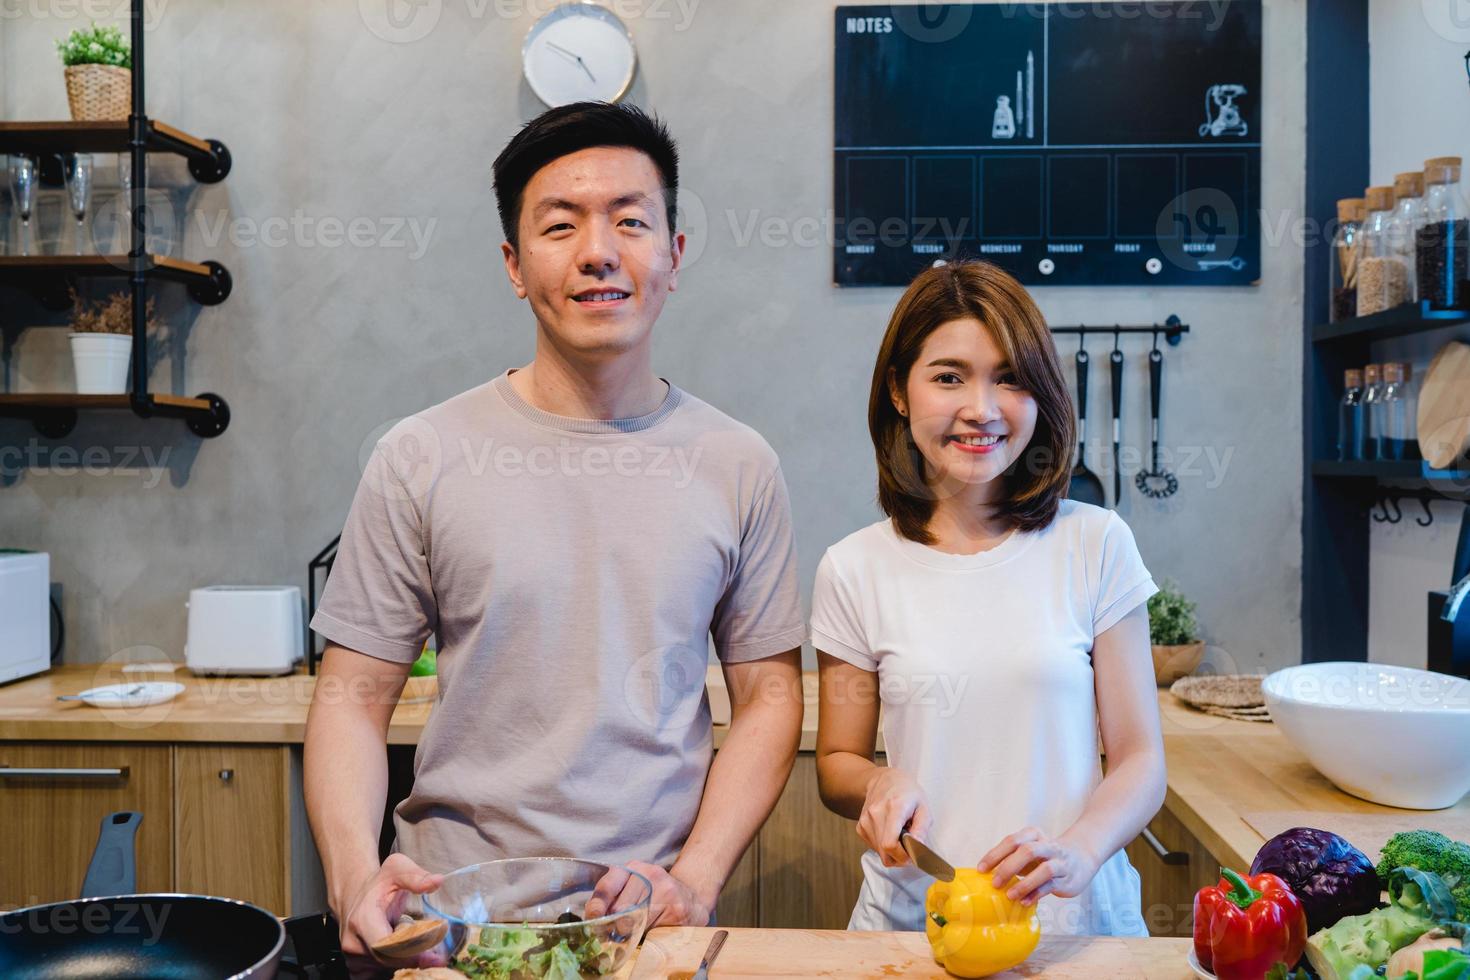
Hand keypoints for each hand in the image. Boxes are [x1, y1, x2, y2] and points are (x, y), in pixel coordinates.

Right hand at [335, 852, 446, 979]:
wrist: (355, 898)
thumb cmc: (378, 885)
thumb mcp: (396, 869)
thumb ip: (415, 876)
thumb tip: (436, 881)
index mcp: (362, 920)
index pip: (386, 946)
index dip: (410, 953)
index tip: (434, 955)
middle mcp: (353, 943)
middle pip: (388, 961)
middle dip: (415, 959)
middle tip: (438, 957)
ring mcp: (353, 959)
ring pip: (386, 970)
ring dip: (406, 963)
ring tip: (421, 950)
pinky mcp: (357, 969)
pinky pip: (378, 977)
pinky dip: (396, 971)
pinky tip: (407, 959)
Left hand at [586, 861, 712, 928]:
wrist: (692, 897)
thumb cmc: (656, 895)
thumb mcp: (633, 888)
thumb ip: (613, 900)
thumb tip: (593, 922)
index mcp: (633, 868)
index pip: (607, 886)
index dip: (596, 907)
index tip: (592, 920)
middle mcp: (649, 875)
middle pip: (620, 910)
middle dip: (614, 927)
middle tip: (617, 934)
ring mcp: (666, 891)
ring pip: (636, 923)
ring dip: (632, 935)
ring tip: (640, 931)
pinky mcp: (678, 909)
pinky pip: (653, 932)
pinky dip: (650, 938)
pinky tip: (656, 931)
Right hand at [857, 767, 931, 867]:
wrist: (884, 780)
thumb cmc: (907, 792)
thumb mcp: (923, 807)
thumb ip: (921, 829)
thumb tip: (918, 849)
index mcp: (893, 808)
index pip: (890, 844)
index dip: (902, 856)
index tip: (912, 854)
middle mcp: (875, 815)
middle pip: (885, 853)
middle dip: (900, 857)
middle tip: (910, 848)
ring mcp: (865, 821)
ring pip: (879, 853)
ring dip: (892, 851)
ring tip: (900, 835)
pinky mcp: (860, 827)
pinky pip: (874, 847)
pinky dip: (883, 846)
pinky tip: (890, 833)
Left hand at [977, 827, 1100, 905]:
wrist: (1082, 857)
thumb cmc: (1046, 856)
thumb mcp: (1030, 852)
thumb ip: (1012, 859)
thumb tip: (986, 875)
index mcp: (1034, 835)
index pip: (1011, 841)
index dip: (995, 854)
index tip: (981, 869)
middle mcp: (1048, 846)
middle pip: (1027, 851)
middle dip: (1008, 867)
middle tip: (994, 883)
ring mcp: (1060, 862)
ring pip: (1044, 869)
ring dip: (1024, 883)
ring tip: (1009, 895)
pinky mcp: (1067, 878)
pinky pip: (1051, 886)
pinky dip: (1036, 894)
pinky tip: (1024, 902)